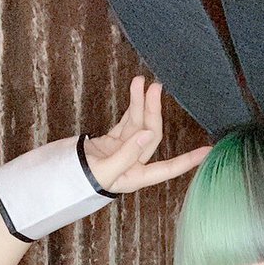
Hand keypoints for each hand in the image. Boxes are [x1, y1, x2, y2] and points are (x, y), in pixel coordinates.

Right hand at [83, 77, 210, 193]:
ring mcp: (122, 152)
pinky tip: (136, 93)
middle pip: (151, 136)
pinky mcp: (111, 143)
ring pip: (138, 125)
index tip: (207, 151)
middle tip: (155, 86)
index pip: (168, 168)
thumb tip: (146, 134)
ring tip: (141, 82)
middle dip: (154, 111)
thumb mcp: (104, 171)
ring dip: (141, 104)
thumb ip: (126, 153)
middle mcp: (133, 165)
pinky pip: (126, 123)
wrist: (56, 181)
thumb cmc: (79, 182)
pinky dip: (131, 108)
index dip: (188, 160)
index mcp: (135, 177)